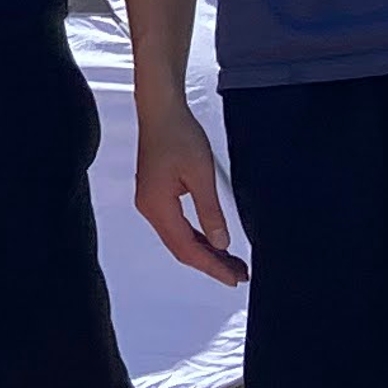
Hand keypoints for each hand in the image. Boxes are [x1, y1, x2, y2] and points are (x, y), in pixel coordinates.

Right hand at [135, 95, 246, 284]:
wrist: (161, 109)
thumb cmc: (178, 134)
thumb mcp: (201, 175)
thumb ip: (211, 212)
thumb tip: (221, 243)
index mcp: (157, 205)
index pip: (186, 248)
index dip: (211, 266)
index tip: (233, 278)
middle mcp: (149, 207)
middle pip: (180, 248)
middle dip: (210, 263)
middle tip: (238, 274)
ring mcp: (151, 201)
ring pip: (178, 238)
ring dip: (204, 251)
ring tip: (231, 262)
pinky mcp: (156, 194)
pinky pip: (176, 225)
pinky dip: (196, 237)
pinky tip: (213, 241)